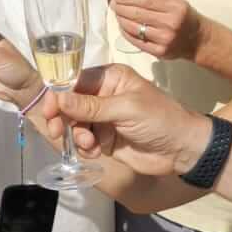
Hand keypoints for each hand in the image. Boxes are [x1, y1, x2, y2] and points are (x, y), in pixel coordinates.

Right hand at [44, 63, 210, 175]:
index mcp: (110, 78)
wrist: (182, 150)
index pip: (74, 82)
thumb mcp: (125, 109)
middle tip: (59, 133)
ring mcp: (103, 118)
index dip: (58, 96)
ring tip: (91, 145)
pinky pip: (84, 141)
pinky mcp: (105, 139)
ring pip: (74, 125)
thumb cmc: (160, 120)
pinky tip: (96, 152)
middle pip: (69, 105)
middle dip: (63, 119)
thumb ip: (91, 106)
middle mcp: (103, 95)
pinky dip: (85, 148)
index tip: (48, 112)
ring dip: (77, 136)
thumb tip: (58, 98)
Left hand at [112, 0, 201, 60]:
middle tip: (113, 4)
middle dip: (121, 8)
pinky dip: (126, 33)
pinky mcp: (159, 52)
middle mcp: (170, 23)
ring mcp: (164, 39)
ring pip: (134, 28)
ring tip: (117, 14)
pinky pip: (137, 41)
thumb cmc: (183, 16)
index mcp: (174, 7)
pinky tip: (122, 27)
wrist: (197, 39)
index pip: (145, 1)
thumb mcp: (175, 1)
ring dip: (121, 20)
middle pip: (137, 14)